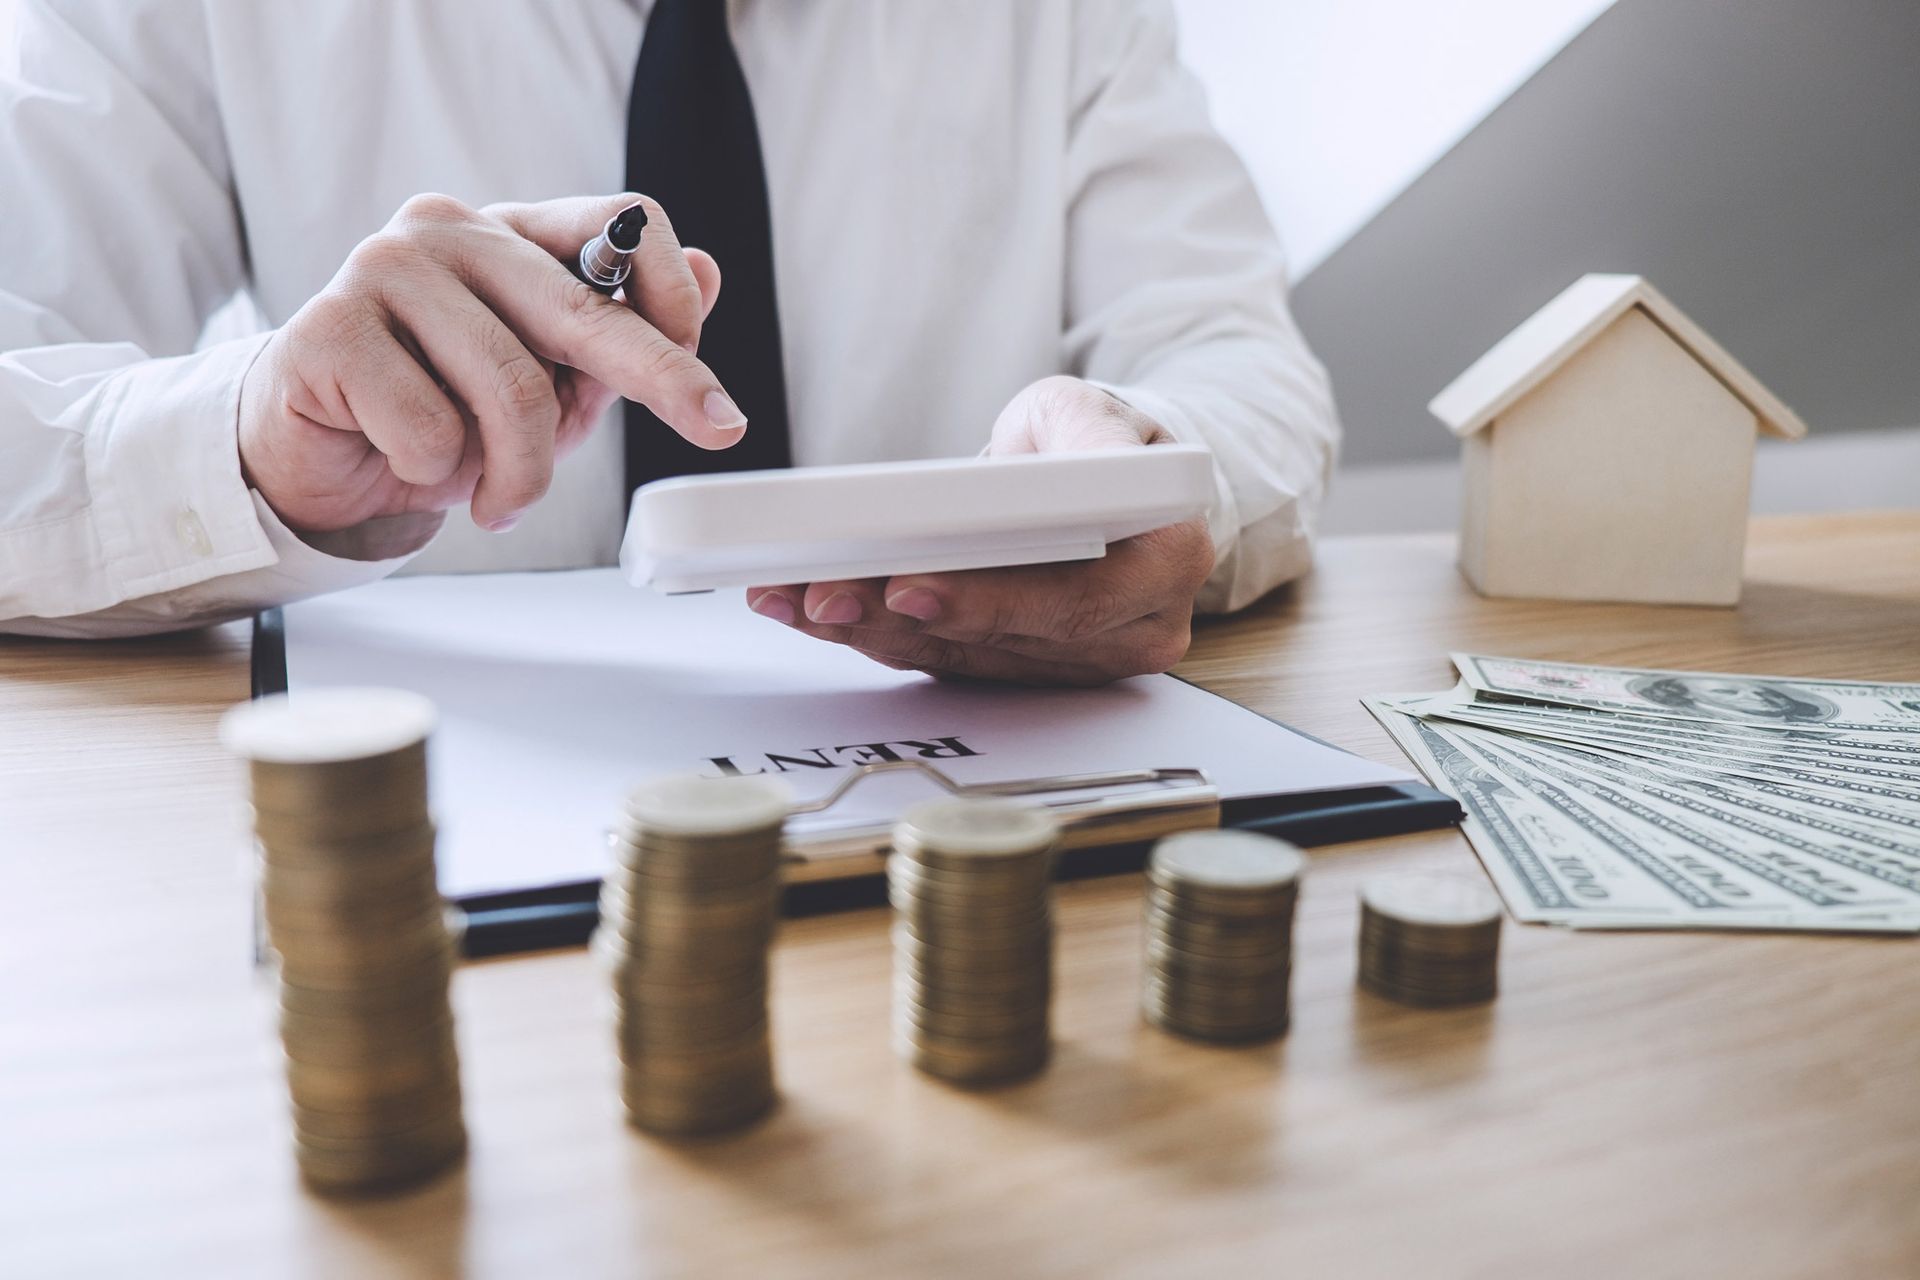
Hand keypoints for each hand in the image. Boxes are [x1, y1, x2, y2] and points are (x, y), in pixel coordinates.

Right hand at [239, 192, 741, 537]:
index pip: (620, 225)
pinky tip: (405, 461)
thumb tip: (712, 271)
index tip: (706, 370)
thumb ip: (619, 337)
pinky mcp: (327, 328)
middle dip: (659, 379)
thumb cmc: (439, 414)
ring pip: (511, 388)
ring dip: (520, 474)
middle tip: (718, 428)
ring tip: (498, 502)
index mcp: (513, 234)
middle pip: (580, 307)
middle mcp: (450, 231)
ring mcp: (383, 269)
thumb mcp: (551, 386)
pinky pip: (428, 428)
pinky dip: (434, 472)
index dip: (673, 296)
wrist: (316, 460)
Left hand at [746, 376, 1214, 685]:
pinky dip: (874, 635)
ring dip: (869, 632)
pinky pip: (944, 662)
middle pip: (1004, 639)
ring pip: (963, 658)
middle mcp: (1136, 626)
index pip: (1075, 597)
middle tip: (820, 593)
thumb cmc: (1099, 440)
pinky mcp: (1029, 669)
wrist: (1114, 481)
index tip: (907, 587)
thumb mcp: (1086, 410)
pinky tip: (810, 609)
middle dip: (899, 620)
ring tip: (794, 596)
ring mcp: (1083, 658)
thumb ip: (1066, 441)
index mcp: (1169, 559)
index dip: (989, 602)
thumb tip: (999, 490)